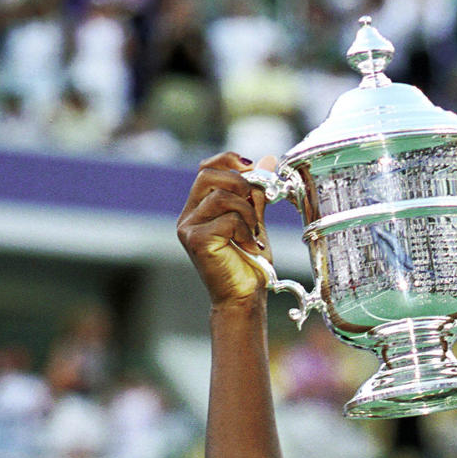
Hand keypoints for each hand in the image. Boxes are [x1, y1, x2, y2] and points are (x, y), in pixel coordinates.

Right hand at [177, 151, 273, 307]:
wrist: (244, 298)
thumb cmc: (248, 264)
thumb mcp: (255, 221)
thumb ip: (256, 193)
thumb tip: (268, 160)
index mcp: (199, 208)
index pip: (206, 168)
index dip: (228, 160)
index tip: (252, 167)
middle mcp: (188, 215)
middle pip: (208, 175)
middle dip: (239, 184)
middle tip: (255, 206)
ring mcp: (188, 228)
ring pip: (222, 198)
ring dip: (247, 214)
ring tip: (253, 234)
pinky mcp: (196, 240)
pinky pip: (227, 219)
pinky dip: (245, 231)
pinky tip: (248, 247)